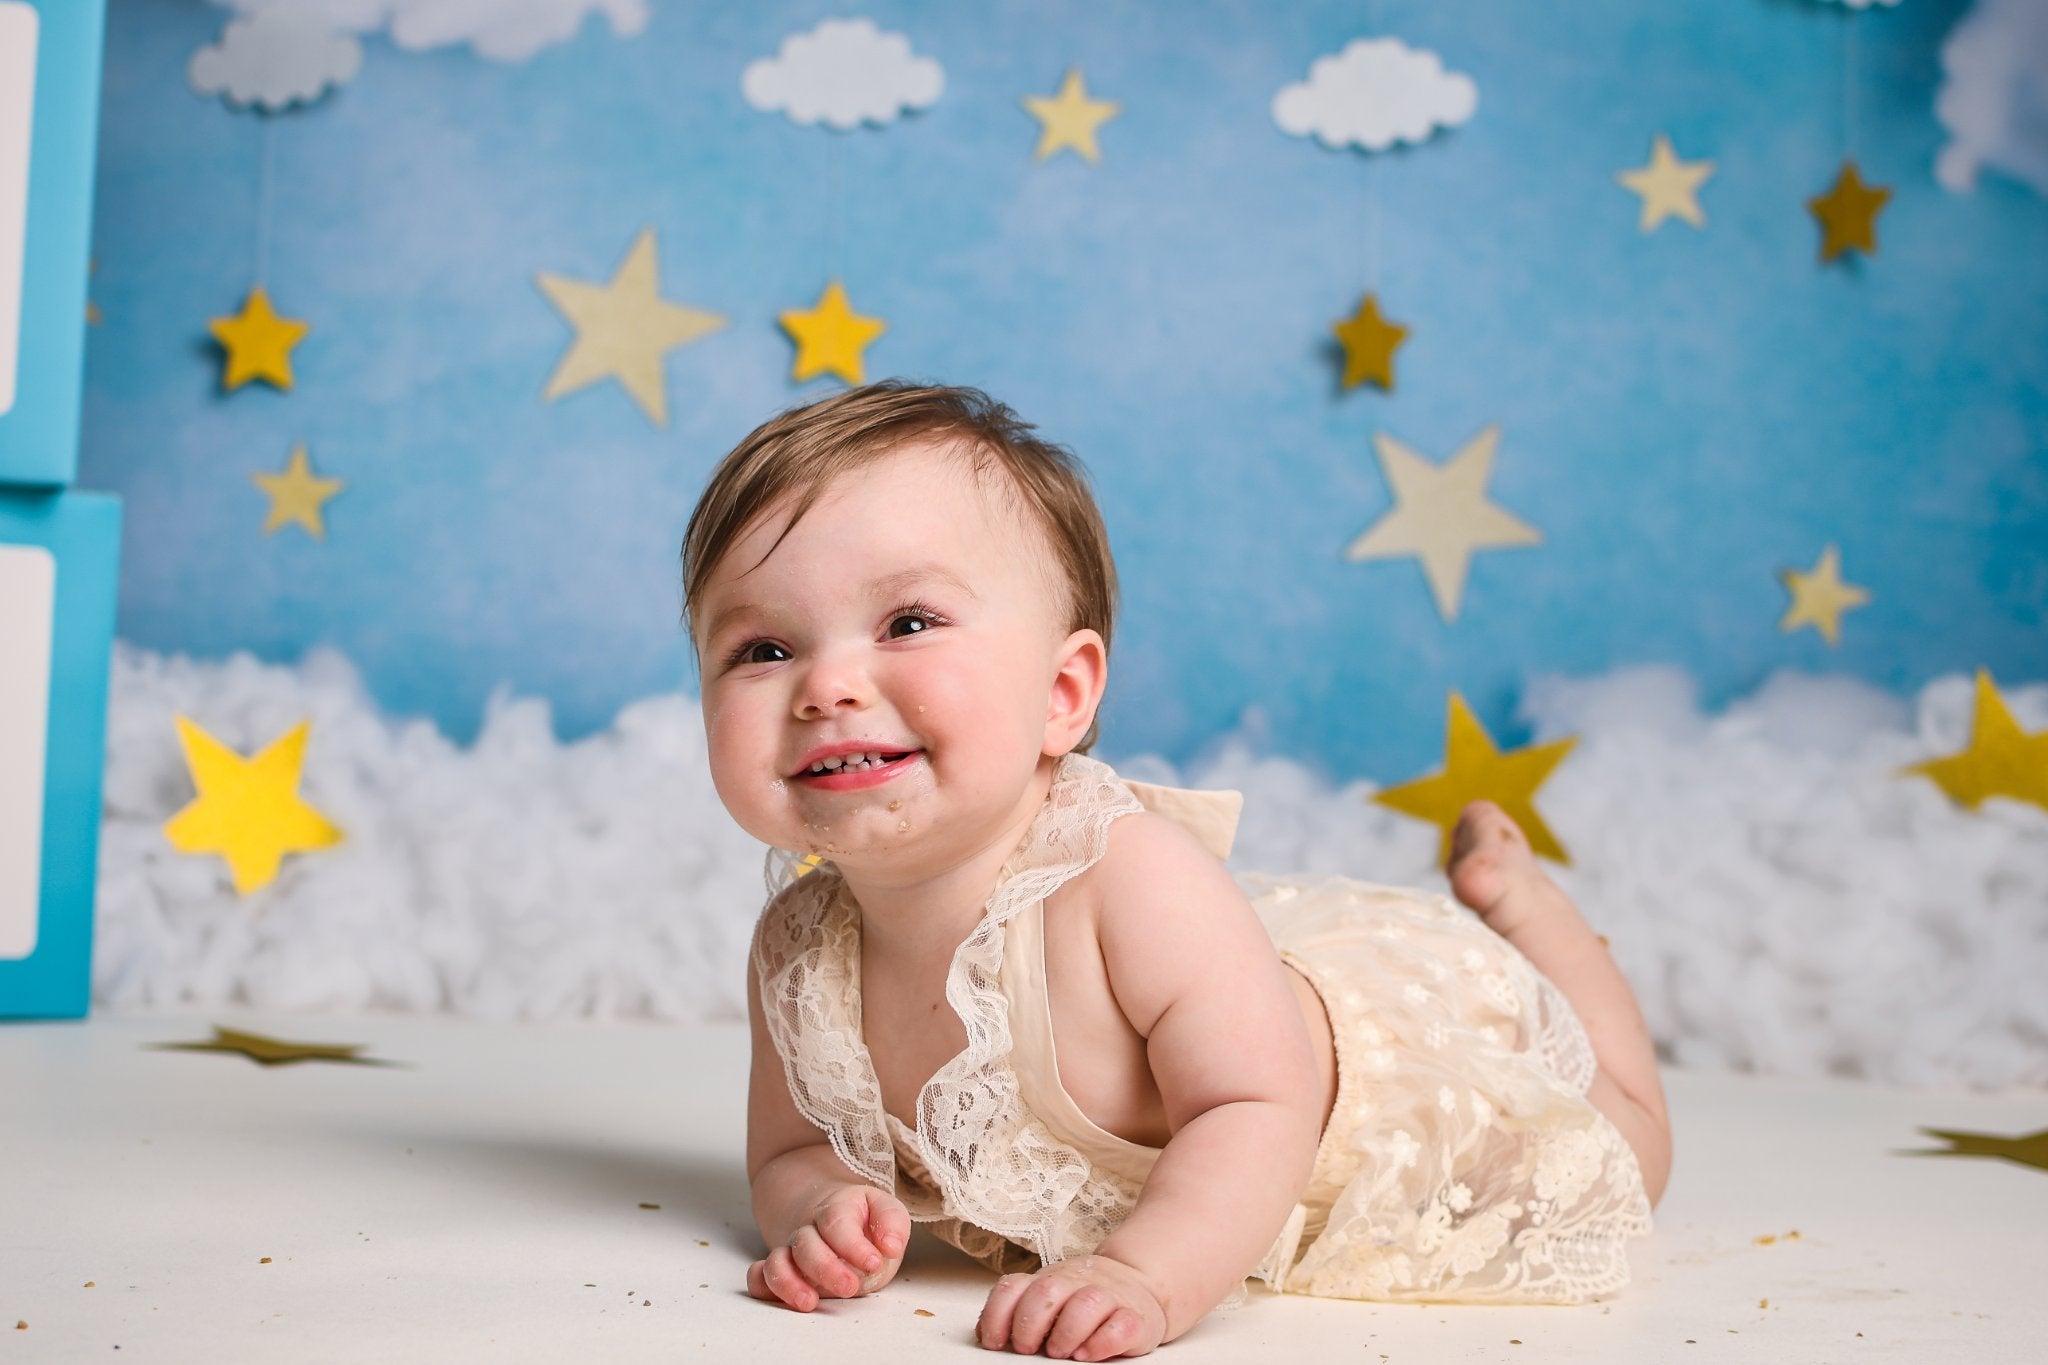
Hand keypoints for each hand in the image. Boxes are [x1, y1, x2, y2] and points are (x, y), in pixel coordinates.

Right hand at [746, 1185, 910, 1311]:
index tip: (873, 1262)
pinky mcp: (780, 1270)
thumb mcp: (885, 1213)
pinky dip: (763, 1286)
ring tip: (810, 1302)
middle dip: (826, 1268)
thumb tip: (890, 1246)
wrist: (831, 1215)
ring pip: (778, 1261)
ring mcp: (791, 1251)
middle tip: (850, 1288)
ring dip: (789, 1283)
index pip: (837, 1222)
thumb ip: (892, 1224)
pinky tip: (781, 1298)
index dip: (853, 1245)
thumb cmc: (863, 1221)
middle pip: (806, 1244)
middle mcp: (809, 1229)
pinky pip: (759, 1276)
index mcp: (836, 1209)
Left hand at [977, 1254, 1166, 1359]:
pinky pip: (1122, 1325)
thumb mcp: (1048, 1300)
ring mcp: (1108, 1297)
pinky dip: (1103, 1342)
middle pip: (1047, 1290)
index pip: (1013, 1288)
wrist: (1138, 1283)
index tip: (995, 1342)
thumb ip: (1019, 1312)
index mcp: (1049, 1281)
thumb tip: (986, 1335)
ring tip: (1059, 1352)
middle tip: (1028, 1348)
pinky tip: (1088, 1354)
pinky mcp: (1136, 1318)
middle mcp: (1076, 1283)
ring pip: (1088, 1301)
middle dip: (1030, 1323)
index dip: (997, 1315)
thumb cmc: (1083, 1300)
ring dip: (1067, 1331)